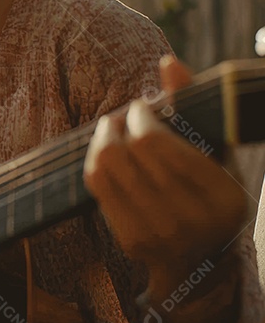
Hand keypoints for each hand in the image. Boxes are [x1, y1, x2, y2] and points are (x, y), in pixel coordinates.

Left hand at [83, 55, 247, 298]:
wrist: (198, 259)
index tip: (140, 106)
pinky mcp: (132, 242)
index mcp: (226, 197)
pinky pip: (96, 186)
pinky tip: (105, 153)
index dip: (140, 116)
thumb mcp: (215, 151)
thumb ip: (193, 105)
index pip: (157, 142)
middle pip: (129, 150)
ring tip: (112, 129)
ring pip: (107, 165)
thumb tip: (168, 63)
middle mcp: (195, 220)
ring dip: (104, 138)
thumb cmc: (206, 190)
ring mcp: (162, 235)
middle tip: (124, 116)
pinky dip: (95, 160)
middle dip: (121, 123)